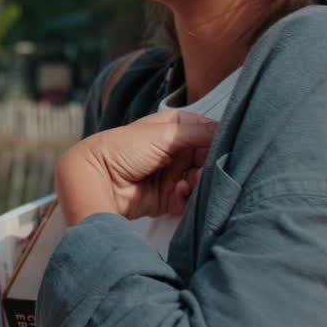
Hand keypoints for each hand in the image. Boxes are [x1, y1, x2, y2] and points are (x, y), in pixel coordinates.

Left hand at [56, 110, 217, 224]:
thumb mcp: (164, 133)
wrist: (96, 180)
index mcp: (173, 128)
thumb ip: (199, 132)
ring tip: (191, 181)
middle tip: (206, 169)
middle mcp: (175, 150)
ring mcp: (172, 174)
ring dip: (200, 182)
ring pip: (201, 179)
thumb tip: (227, 131)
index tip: (230, 147)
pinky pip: (188, 199)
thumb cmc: (123, 148)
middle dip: (210, 164)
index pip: (207, 131)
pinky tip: (179, 192)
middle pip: (207, 157)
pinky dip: (187, 197)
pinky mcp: (167, 198)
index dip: (219, 139)